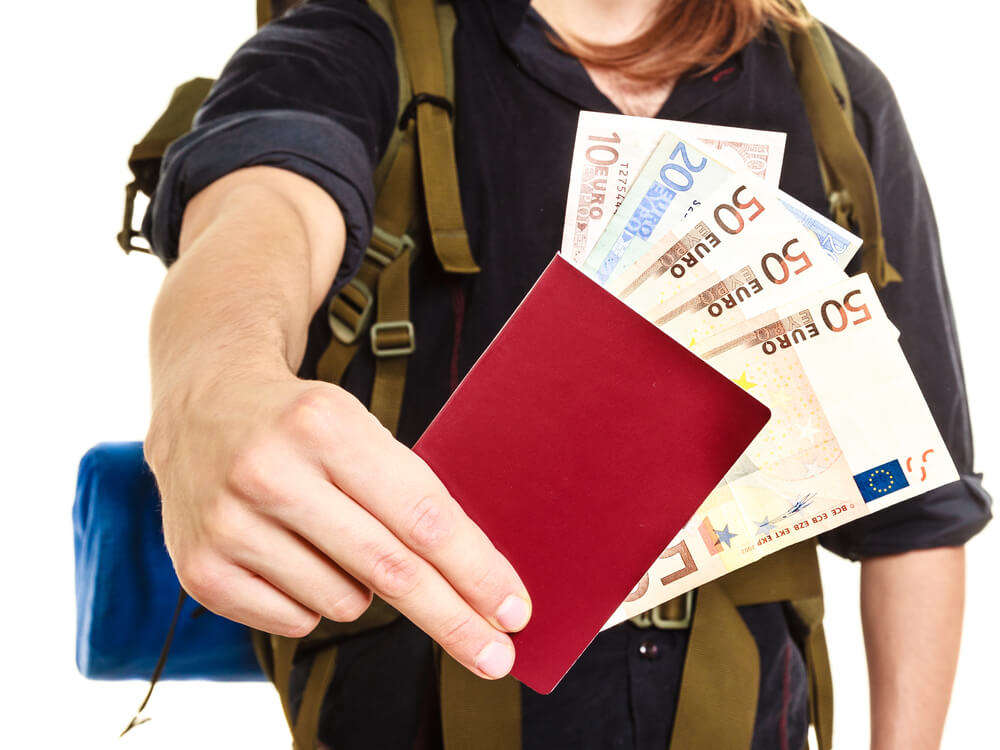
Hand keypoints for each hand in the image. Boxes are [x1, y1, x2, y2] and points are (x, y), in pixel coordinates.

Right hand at [146, 372, 531, 678]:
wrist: (204, 405)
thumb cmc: (304, 423)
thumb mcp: (361, 429)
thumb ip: (410, 498)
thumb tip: (476, 585)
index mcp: (325, 426)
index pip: (420, 516)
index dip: (475, 570)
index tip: (513, 609)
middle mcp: (270, 473)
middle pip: (390, 570)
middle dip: (453, 619)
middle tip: (497, 656)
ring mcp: (228, 524)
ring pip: (345, 602)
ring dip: (362, 587)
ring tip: (329, 535)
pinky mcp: (200, 570)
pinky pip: (297, 621)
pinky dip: (312, 600)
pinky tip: (289, 554)